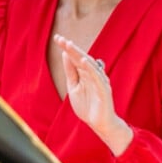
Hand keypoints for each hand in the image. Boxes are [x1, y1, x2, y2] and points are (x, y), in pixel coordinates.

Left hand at [53, 34, 132, 155]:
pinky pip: (97, 77)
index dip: (66, 48)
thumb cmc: (87, 105)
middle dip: (70, 48)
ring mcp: (99, 80)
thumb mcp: (73, 88)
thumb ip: (70, 72)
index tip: (57, 38)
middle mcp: (92, 73)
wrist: (99, 124)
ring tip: (69, 45)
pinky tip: (84, 61)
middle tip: (60, 39)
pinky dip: (91, 68)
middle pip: (81, 57)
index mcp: (84, 73)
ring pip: (89, 64)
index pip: (74, 57)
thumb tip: (65, 54)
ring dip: (79, 54)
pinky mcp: (104, 89)